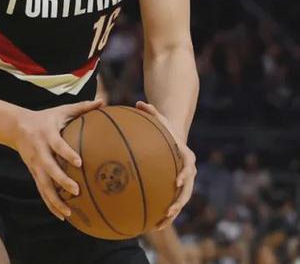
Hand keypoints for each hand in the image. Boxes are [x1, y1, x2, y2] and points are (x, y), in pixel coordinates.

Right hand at [10, 99, 103, 220]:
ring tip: (69, 213)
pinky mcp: (34, 173)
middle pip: (49, 169)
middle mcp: (39, 151)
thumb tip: (103, 101)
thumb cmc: (46, 118)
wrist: (17, 126)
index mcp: (47, 134)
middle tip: (76, 190)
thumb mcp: (61, 110)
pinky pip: (42, 191)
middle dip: (61, 181)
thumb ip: (82, 107)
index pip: (57, 145)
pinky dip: (51, 205)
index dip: (67, 153)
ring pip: (43, 185)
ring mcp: (35, 164)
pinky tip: (63, 216)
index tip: (79, 162)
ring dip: (55, 200)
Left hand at [136, 101, 196, 228]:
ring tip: (160, 224)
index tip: (176, 182)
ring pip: (181, 201)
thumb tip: (138, 102)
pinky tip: (153, 225)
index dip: (183, 175)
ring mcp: (185, 181)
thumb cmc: (165, 128)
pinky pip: (173, 202)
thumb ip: (151, 111)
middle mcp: (188, 171)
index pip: (187, 166)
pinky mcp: (178, 188)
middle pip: (187, 189)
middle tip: (169, 209)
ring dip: (172, 213)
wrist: (177, 138)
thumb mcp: (160, 119)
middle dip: (179, 201)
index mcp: (186, 155)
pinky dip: (165, 214)